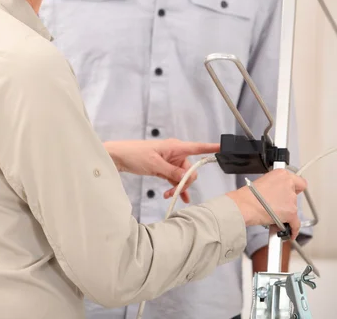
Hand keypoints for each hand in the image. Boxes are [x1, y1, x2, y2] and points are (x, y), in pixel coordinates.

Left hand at [104, 139, 219, 202]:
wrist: (119, 157)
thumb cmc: (135, 154)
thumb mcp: (155, 165)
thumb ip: (172, 172)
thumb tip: (186, 178)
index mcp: (175, 147)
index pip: (198, 147)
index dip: (212, 148)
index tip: (224, 148)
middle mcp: (175, 153)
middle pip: (190, 169)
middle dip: (186, 182)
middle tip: (176, 192)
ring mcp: (170, 161)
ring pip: (182, 176)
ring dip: (178, 186)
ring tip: (169, 196)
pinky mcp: (164, 168)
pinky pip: (174, 178)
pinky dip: (175, 187)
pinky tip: (175, 196)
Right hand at [226, 169, 306, 239]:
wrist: (245, 205)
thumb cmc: (249, 194)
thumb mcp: (264, 182)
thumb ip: (275, 186)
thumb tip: (278, 194)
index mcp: (282, 174)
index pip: (299, 182)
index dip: (295, 189)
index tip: (291, 193)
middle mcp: (289, 184)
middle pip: (295, 196)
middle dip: (287, 202)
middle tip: (277, 206)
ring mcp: (291, 199)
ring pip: (294, 210)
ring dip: (286, 213)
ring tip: (274, 216)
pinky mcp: (291, 212)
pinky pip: (296, 224)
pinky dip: (293, 229)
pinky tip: (290, 231)